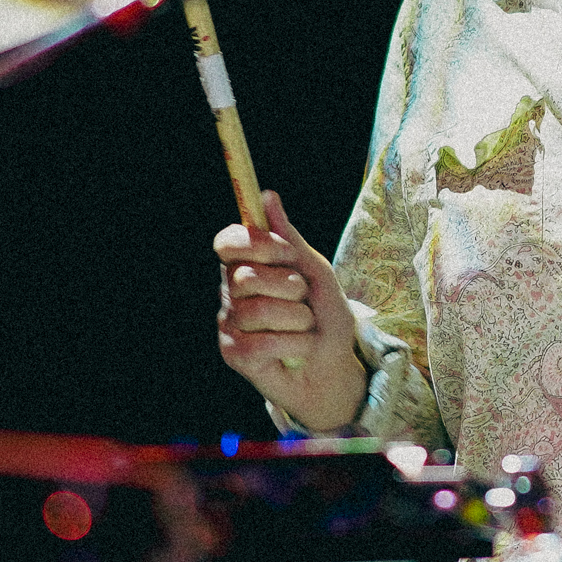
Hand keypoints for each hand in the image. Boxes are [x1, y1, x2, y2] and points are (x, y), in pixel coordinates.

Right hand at [214, 189, 364, 431]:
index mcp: (246, 265)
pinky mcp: (234, 354)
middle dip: (289, 287)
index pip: (227, 243)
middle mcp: (231, 292)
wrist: (335, 366)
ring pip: (259, 311)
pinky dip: (295, 345)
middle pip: (247, 277)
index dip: (255, 245)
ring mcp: (230, 323)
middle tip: (302, 300)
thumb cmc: (324, 316)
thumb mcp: (315, 271)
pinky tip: (296, 349)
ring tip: (303, 327)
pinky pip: (265, 342)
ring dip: (298, 320)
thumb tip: (267, 195)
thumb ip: (290, 238)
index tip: (285, 253)